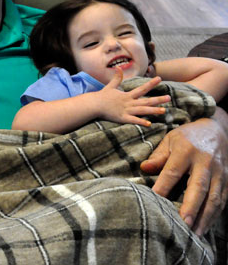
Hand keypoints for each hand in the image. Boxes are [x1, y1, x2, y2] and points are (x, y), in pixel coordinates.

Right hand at [95, 68, 169, 125]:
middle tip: (168, 97)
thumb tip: (118, 67)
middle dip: (158, 99)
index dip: (151, 84)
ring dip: (153, 110)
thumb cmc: (102, 96)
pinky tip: (149, 124)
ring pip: (142, 111)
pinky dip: (141, 122)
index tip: (160, 79)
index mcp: (127, 95)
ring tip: (164, 111)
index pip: (142, 88)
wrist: (94, 105)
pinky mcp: (122, 118)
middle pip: (146, 100)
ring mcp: (126, 110)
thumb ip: (116, 78)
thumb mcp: (110, 86)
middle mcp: (129, 102)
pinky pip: (133, 120)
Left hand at [141, 108, 227, 234]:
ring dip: (205, 217)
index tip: (154, 200)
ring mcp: (219, 172)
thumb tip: (144, 168)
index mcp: (186, 150)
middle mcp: (205, 162)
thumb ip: (158, 156)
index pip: (173, 171)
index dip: (163, 186)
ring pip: (214, 197)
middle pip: (199, 187)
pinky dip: (214, 215)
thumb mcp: (170, 140)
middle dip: (191, 206)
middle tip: (183, 223)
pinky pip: (223, 200)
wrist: (217, 130)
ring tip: (194, 233)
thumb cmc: (187, 137)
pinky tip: (205, 227)